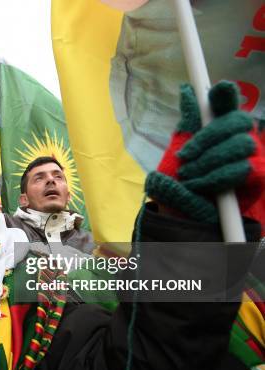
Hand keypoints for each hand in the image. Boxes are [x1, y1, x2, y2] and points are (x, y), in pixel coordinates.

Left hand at [146, 81, 263, 222]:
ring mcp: (253, 156)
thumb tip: (187, 91)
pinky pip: (246, 168)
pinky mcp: (259, 177)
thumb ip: (187, 124)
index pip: (228, 102)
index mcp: (219, 127)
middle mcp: (239, 137)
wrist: (185, 216)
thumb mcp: (177, 154)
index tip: (219, 88)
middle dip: (208, 137)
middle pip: (238, 120)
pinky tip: (200, 185)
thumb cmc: (182, 184)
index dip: (225, 94)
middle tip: (184, 156)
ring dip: (209, 161)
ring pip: (241, 144)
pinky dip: (219, 177)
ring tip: (188, 176)